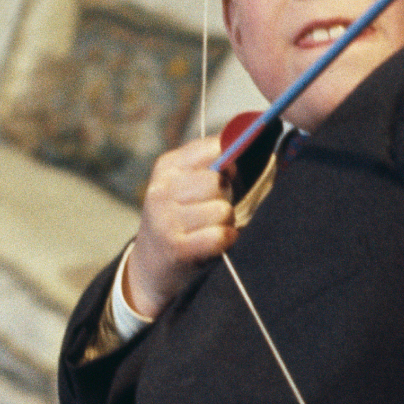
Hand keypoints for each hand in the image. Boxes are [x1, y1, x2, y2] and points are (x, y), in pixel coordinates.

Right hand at [126, 135, 237, 318]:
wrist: (151, 266)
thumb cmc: (182, 218)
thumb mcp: (186, 183)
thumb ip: (214, 161)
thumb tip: (252, 138)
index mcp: (167, 166)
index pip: (215, 147)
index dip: (231, 161)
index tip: (230, 174)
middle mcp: (161, 189)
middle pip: (219, 181)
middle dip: (227, 197)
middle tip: (213, 210)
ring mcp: (165, 219)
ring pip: (222, 210)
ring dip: (225, 222)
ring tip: (210, 228)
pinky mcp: (176, 247)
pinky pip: (220, 236)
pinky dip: (225, 241)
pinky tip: (213, 244)